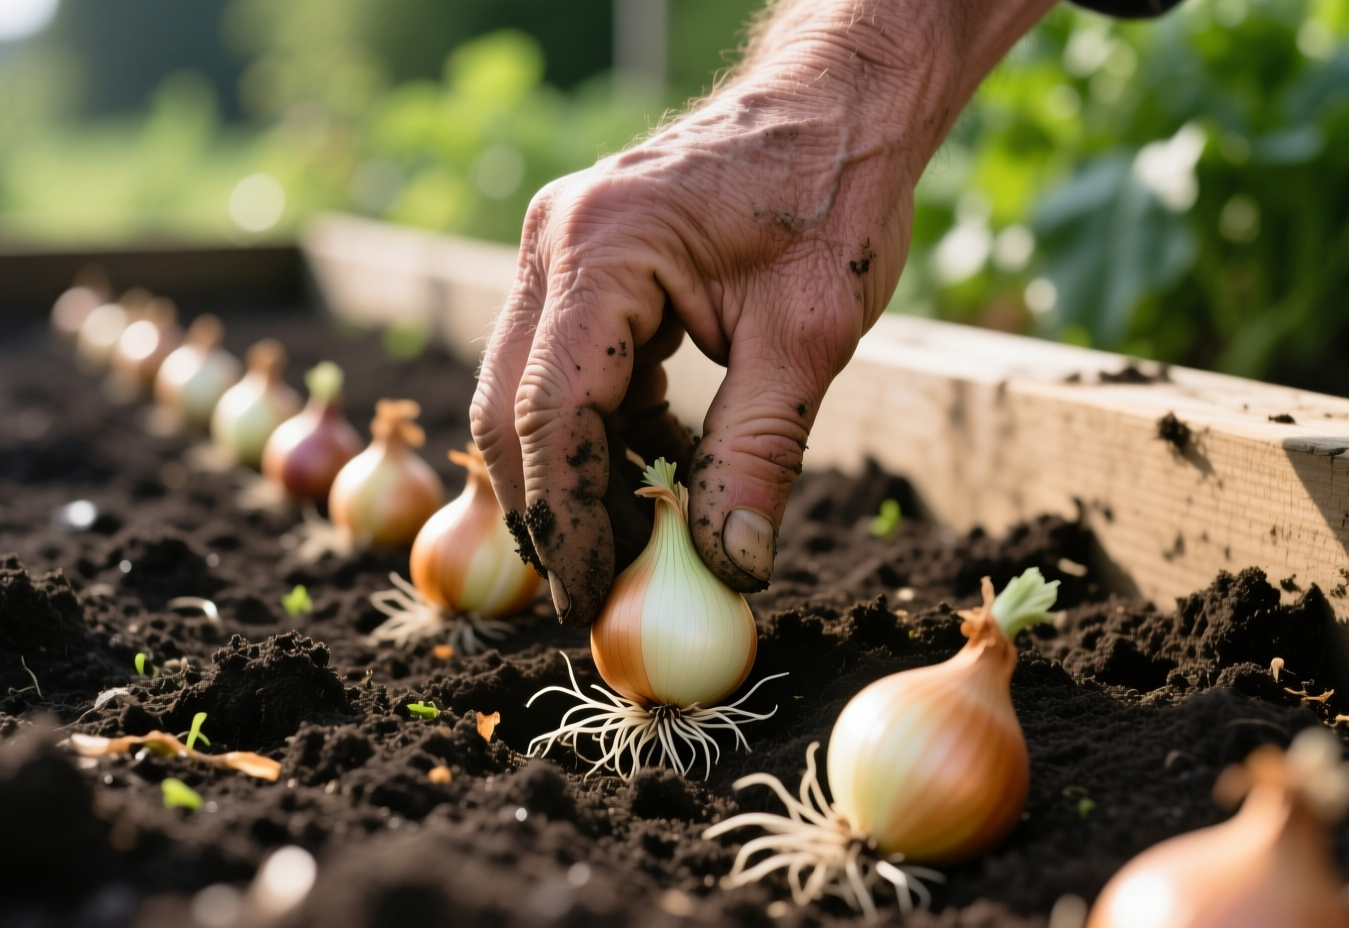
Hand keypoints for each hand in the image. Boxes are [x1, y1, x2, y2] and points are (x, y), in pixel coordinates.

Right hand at [471, 0, 1052, 624]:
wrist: (839, 103)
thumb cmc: (834, 197)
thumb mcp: (809, 336)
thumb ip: (759, 453)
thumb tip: (730, 567)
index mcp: (601, 250)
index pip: (550, 413)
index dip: (567, 518)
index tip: (594, 596)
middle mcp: (553, 243)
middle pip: (510, 408)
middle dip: (550, 508)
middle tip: (596, 591)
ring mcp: (556, 250)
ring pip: (527, 393)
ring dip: (576, 473)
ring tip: (641, 539)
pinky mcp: (578, 266)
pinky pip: (563, 368)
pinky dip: (603, 430)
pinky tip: (661, 464)